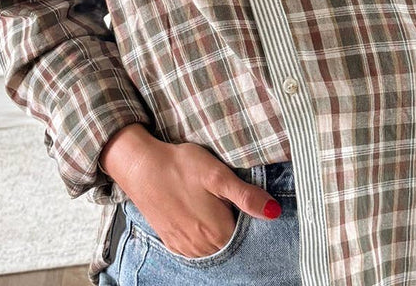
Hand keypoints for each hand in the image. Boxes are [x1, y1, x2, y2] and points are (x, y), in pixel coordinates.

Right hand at [115, 139, 281, 257]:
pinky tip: (201, 216)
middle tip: (230, 201)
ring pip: (214, 248)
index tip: (251, 203)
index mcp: (218, 232)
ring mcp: (185, 247)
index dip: (253, 220)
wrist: (141, 167)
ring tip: (216, 206)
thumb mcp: (218, 174)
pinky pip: (196, 248)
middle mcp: (202, 247)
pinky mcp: (172, 242)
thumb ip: (246, 196)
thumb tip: (274, 212)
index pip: (248, 237)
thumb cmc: (181, 166)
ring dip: (220, 233)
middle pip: (231, 244)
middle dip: (237, 226)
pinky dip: (203, 236)